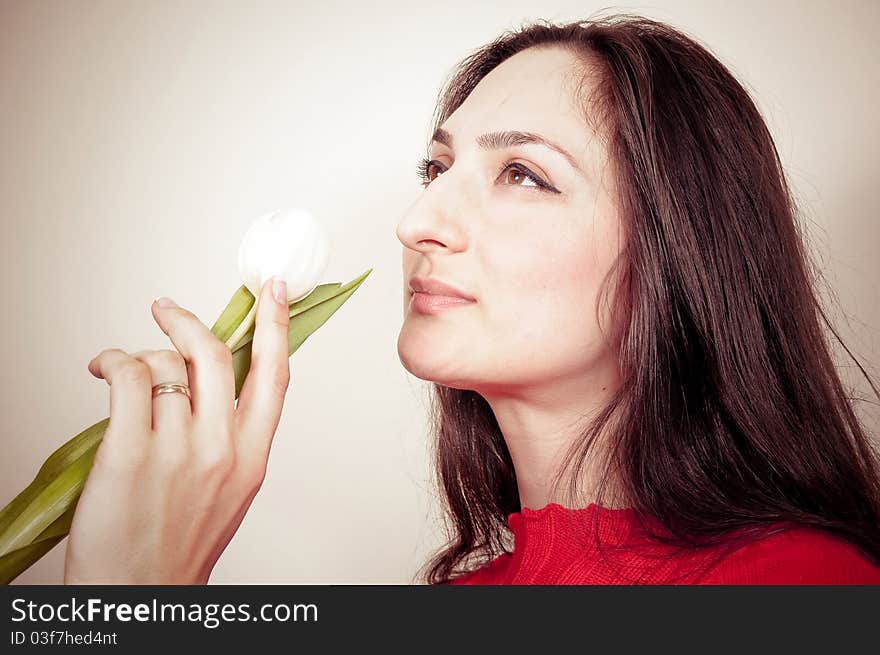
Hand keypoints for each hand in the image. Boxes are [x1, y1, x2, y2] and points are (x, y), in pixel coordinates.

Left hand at [64, 277, 290, 583]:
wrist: (140, 592)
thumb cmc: (178, 543)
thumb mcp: (229, 488)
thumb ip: (229, 433)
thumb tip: (209, 377)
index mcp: (253, 458)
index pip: (275, 376)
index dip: (276, 325)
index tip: (274, 290)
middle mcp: (222, 450)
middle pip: (216, 355)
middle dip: (188, 320)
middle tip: (168, 309)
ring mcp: (178, 451)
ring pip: (165, 365)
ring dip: (140, 351)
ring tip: (119, 363)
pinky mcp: (130, 452)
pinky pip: (127, 378)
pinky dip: (113, 361)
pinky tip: (103, 366)